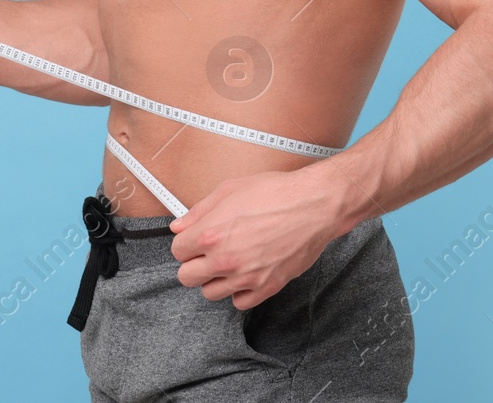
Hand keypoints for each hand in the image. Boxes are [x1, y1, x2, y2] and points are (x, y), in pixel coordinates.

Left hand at [169, 168, 345, 308]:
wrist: (314, 205)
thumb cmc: (278, 193)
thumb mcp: (231, 189)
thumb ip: (200, 210)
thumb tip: (179, 226)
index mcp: (211, 234)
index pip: (177, 251)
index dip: (186, 243)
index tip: (194, 241)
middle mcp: (224, 260)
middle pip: (187, 277)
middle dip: (194, 263)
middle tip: (207, 253)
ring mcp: (245, 277)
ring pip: (210, 293)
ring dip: (215, 279)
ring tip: (228, 263)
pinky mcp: (266, 287)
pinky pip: (239, 303)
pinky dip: (239, 292)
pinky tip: (245, 274)